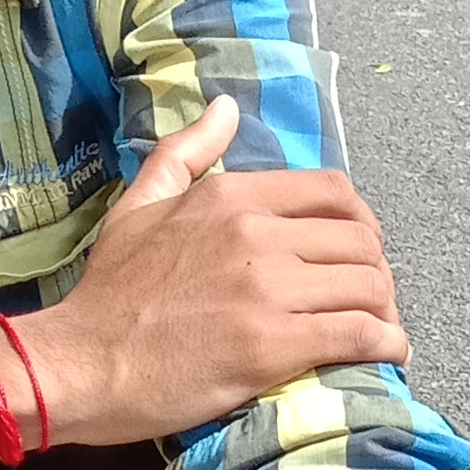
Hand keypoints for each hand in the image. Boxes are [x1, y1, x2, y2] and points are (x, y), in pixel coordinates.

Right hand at [37, 92, 409, 444]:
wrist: (81, 363)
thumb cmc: (109, 293)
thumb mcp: (139, 205)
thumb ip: (186, 152)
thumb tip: (226, 106)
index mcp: (230, 196)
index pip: (334, 193)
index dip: (360, 224)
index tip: (355, 253)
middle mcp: (256, 234)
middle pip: (361, 242)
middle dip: (377, 272)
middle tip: (369, 300)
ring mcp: (267, 290)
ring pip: (368, 287)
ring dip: (386, 311)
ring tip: (379, 330)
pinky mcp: (273, 346)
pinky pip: (359, 334)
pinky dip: (387, 345)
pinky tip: (389, 354)